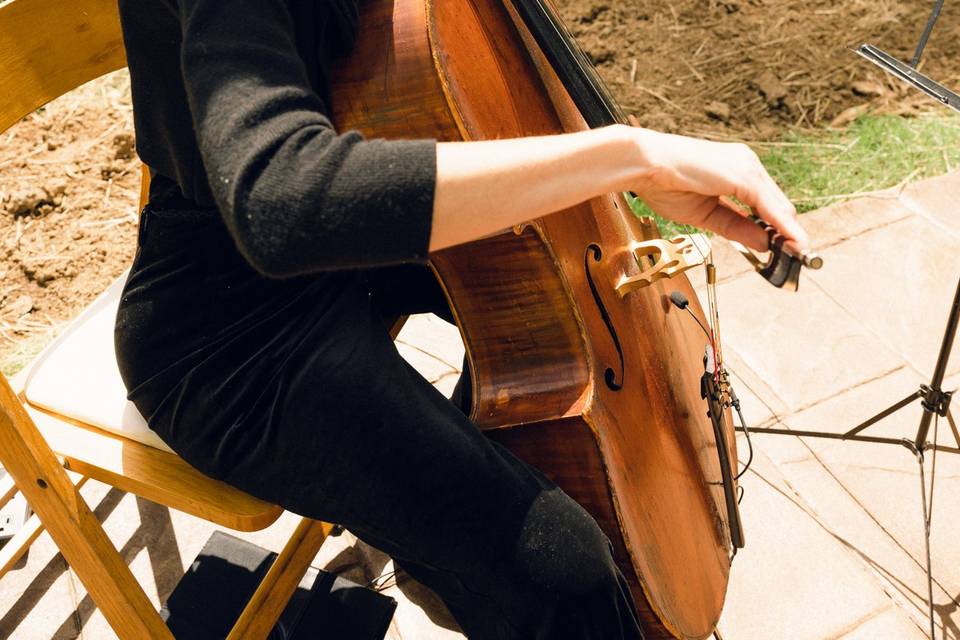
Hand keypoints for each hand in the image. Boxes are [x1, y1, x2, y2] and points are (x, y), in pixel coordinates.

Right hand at [629, 127, 807, 251]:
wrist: (645, 164)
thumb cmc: (665, 184)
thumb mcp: (706, 215)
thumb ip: (736, 227)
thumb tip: (762, 243)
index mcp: (735, 170)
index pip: (765, 203)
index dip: (776, 227)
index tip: (785, 249)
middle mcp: (746, 164)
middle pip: (777, 204)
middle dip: (787, 232)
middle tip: (798, 256)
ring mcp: (746, 166)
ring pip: (777, 205)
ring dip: (789, 232)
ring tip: (799, 254)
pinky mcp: (743, 174)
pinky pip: (768, 204)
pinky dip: (781, 225)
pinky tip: (790, 241)